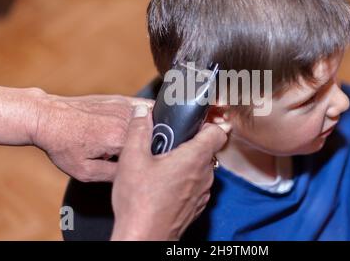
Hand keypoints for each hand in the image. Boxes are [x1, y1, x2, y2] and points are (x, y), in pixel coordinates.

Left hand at [31, 93, 153, 181]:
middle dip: (148, 147)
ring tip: (134, 140)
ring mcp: (126, 106)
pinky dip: (149, 116)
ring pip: (153, 122)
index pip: (148, 154)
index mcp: (120, 139)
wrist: (48, 117)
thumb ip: (114, 175)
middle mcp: (127, 120)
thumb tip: (134, 175)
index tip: (138, 167)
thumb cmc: (63, 144)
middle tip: (133, 155)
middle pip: (152, 137)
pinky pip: (146, 107)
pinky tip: (139, 124)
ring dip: (149, 132)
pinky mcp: (123, 99)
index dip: (145, 163)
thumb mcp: (85, 171)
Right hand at [111, 106, 227, 240]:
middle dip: (190, 143)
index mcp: (194, 158)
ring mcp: (203, 192)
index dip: (208, 124)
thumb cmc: (140, 201)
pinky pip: (197, 185)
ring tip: (162, 164)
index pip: (217, 132)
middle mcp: (204, 175)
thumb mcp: (132, 159)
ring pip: (202, 168)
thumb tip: (142, 113)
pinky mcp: (197, 205)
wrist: (144, 237)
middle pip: (207, 149)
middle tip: (168, 144)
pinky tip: (164, 184)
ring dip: (187, 162)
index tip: (194, 123)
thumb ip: (138, 131)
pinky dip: (186, 180)